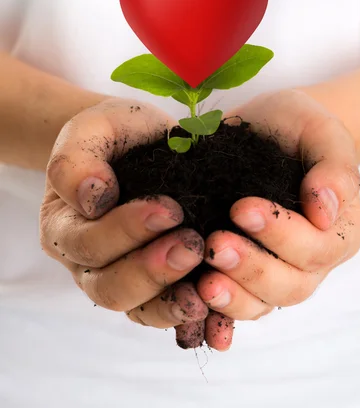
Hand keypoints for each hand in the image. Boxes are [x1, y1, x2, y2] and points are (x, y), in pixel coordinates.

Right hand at [40, 99, 210, 343]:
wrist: (141, 141)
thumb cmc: (115, 133)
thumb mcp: (92, 128)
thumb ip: (76, 159)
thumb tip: (92, 199)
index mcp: (63, 226)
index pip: (88, 242)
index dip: (127, 231)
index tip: (170, 208)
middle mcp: (86, 262)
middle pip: (109, 286)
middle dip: (152, 270)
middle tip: (193, 245)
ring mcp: (119, 277)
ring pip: (136, 309)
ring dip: (171, 300)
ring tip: (205, 287)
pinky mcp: (153, 286)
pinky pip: (164, 312)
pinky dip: (186, 314)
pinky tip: (213, 308)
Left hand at [197, 89, 359, 330]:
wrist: (271, 127)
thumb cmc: (301, 125)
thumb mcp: (323, 132)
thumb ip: (333, 168)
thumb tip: (326, 212)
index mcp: (339, 231)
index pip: (316, 248)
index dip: (280, 235)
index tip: (241, 207)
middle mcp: (313, 260)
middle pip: (290, 285)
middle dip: (252, 268)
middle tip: (215, 245)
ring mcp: (280, 271)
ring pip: (263, 303)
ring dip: (233, 297)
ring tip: (203, 283)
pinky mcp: (246, 272)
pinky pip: (237, 302)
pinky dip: (217, 310)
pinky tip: (192, 301)